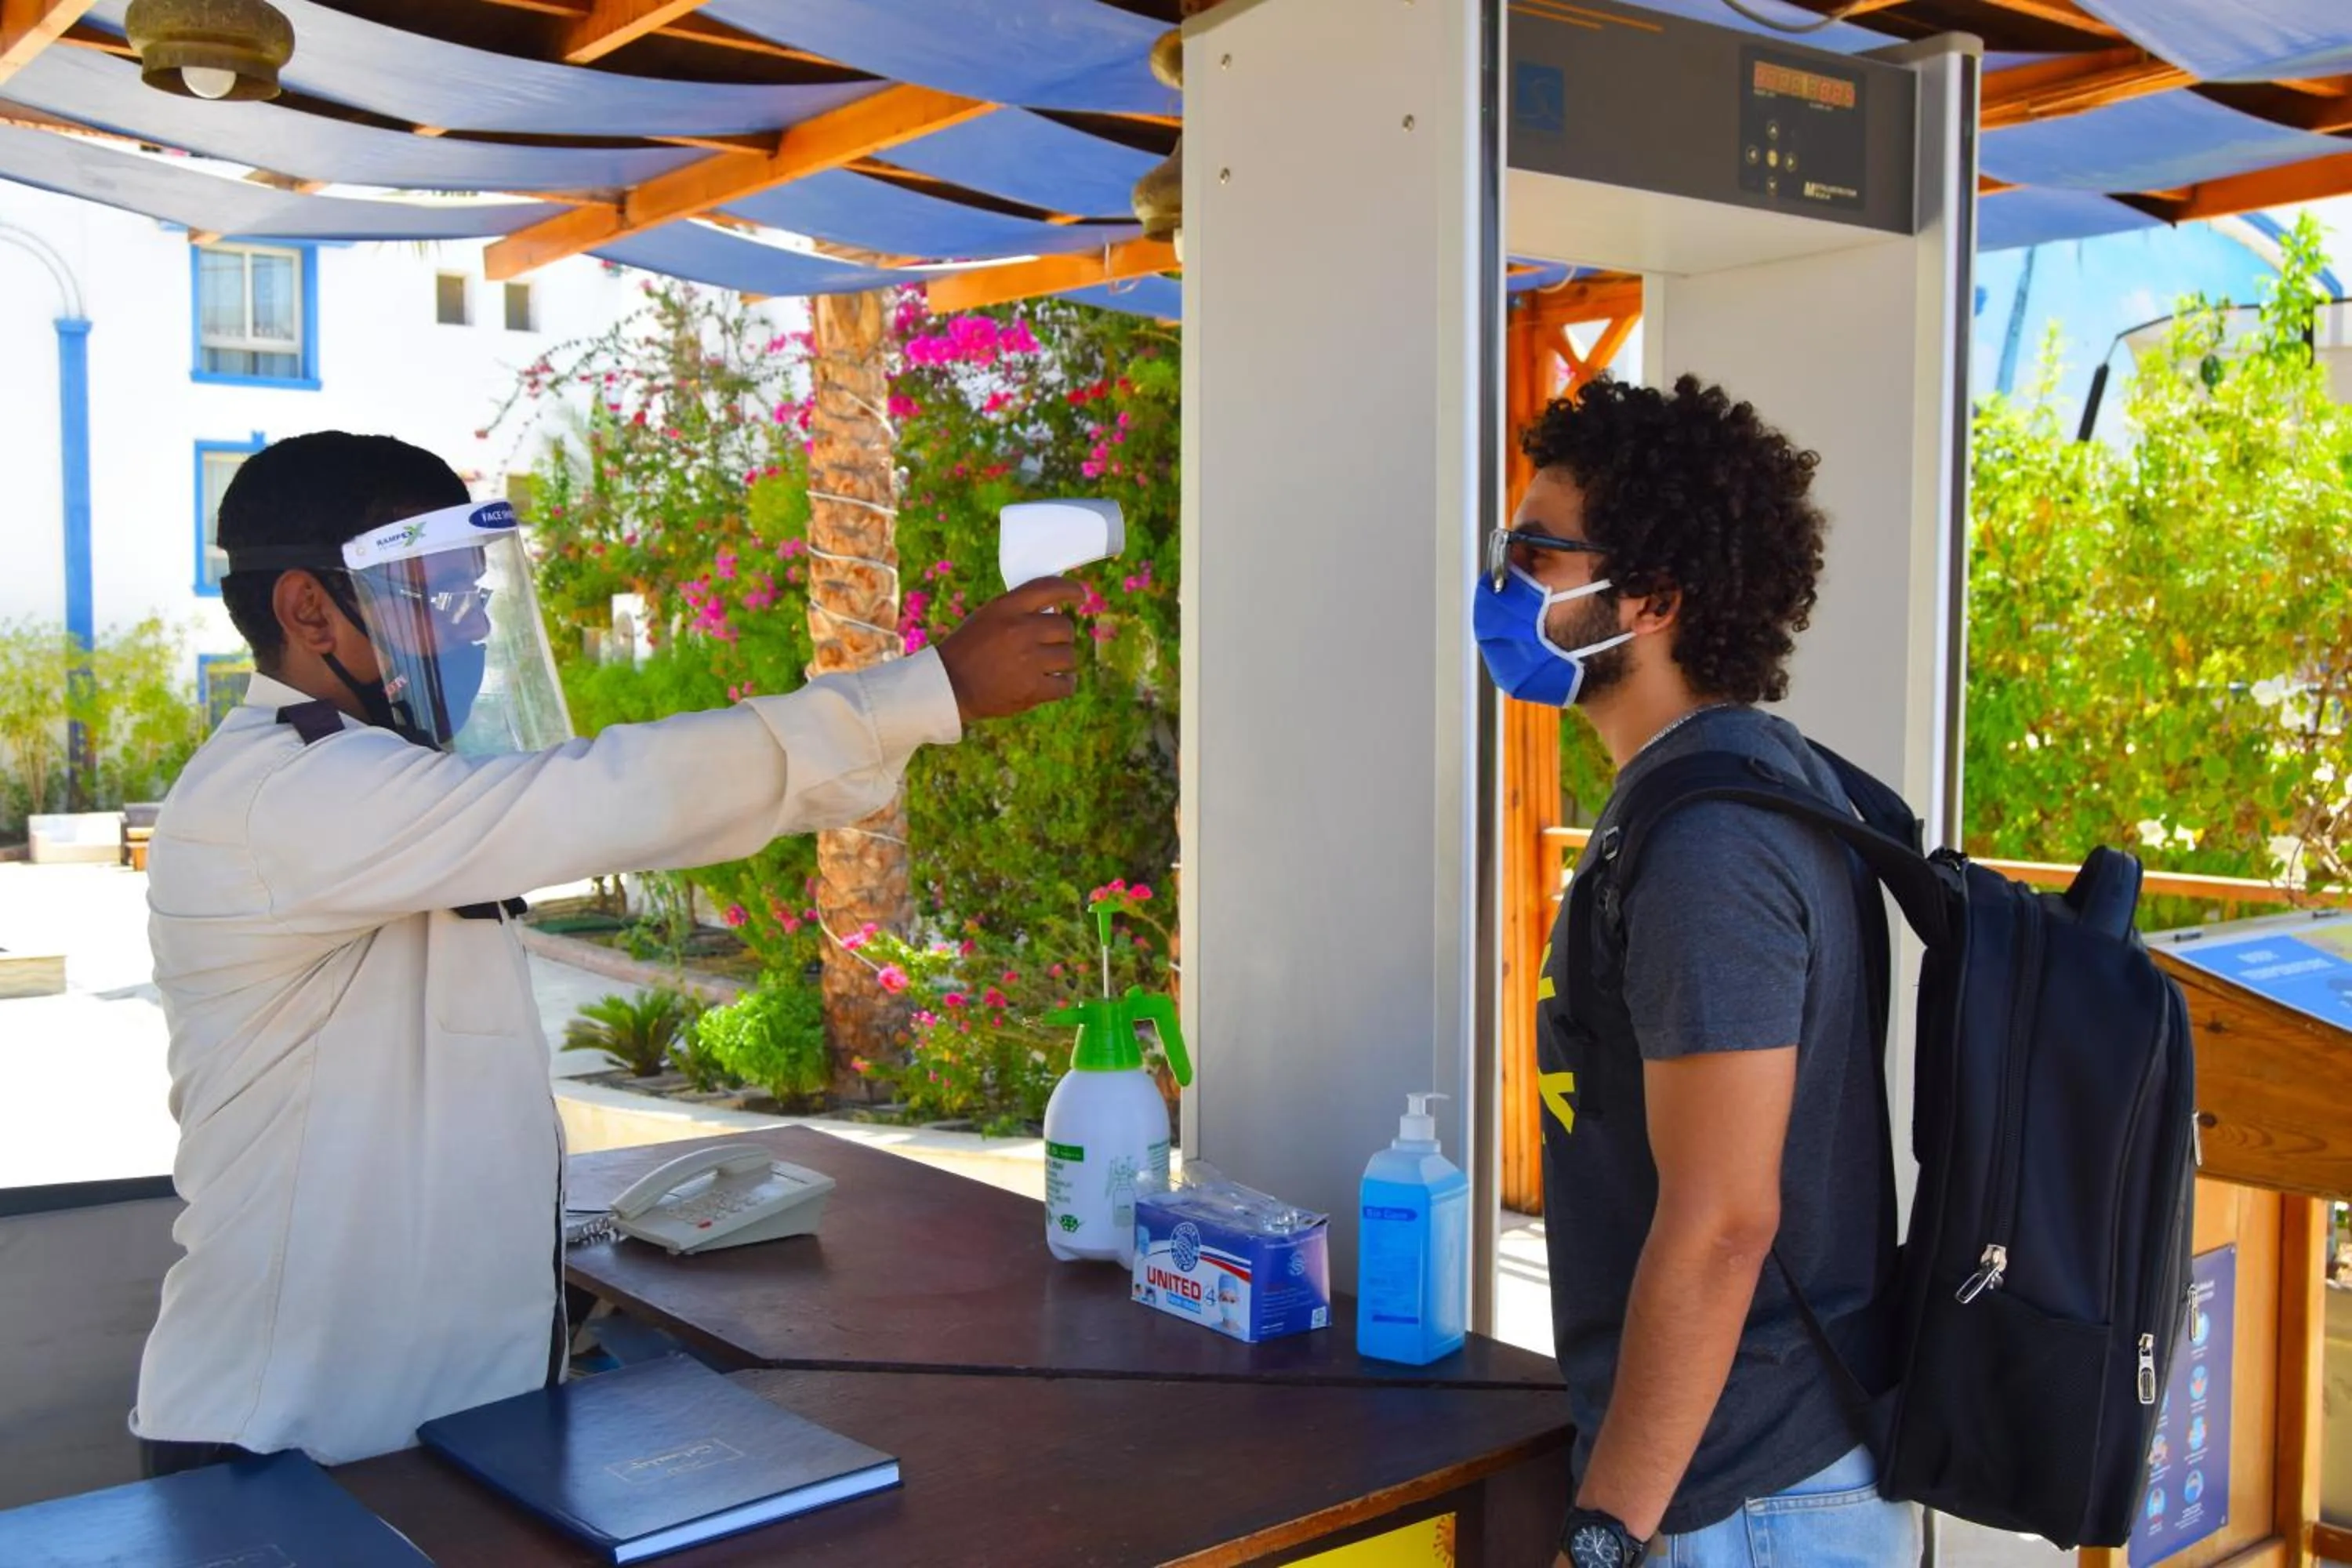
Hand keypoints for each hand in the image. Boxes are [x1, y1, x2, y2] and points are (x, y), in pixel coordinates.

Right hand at [934, 576, 1084, 722]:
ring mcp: (1028, 660)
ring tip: (1047, 666)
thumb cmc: (967, 650)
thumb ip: (1018, 610)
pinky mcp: (1032, 689)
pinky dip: (1063, 684)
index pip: (1049, 588)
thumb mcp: (987, 617)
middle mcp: (1021, 630)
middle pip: (1065, 627)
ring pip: (1069, 656)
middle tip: (1050, 644)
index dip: (1070, 589)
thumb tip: (1054, 609)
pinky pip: (1066, 684)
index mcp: (1007, 608)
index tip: (1079, 595)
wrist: (947, 686)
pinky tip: (1054, 683)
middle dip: (1061, 636)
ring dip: (1062, 661)